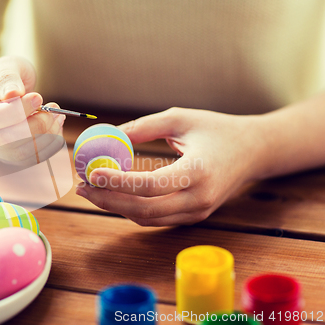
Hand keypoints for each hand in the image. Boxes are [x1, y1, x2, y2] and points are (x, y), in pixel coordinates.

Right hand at [0, 56, 64, 164]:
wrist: (4, 90)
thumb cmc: (4, 74)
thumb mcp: (6, 65)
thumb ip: (8, 77)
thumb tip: (13, 94)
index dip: (15, 112)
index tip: (37, 98)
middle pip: (5, 141)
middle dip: (35, 125)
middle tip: (53, 107)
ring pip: (20, 153)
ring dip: (46, 135)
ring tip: (56, 114)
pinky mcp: (7, 156)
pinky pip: (31, 158)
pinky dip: (49, 144)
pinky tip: (54, 125)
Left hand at [75, 107, 265, 225]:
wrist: (253, 151)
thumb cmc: (217, 129)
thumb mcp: (180, 118)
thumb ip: (144, 127)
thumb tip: (107, 135)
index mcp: (199, 172)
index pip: (151, 185)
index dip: (118, 182)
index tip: (91, 172)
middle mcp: (199, 199)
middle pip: (144, 209)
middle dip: (108, 200)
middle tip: (82, 186)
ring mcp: (197, 212)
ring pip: (147, 218)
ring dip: (116, 207)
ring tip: (91, 190)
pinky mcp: (193, 215)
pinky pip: (156, 218)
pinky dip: (131, 209)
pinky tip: (113, 195)